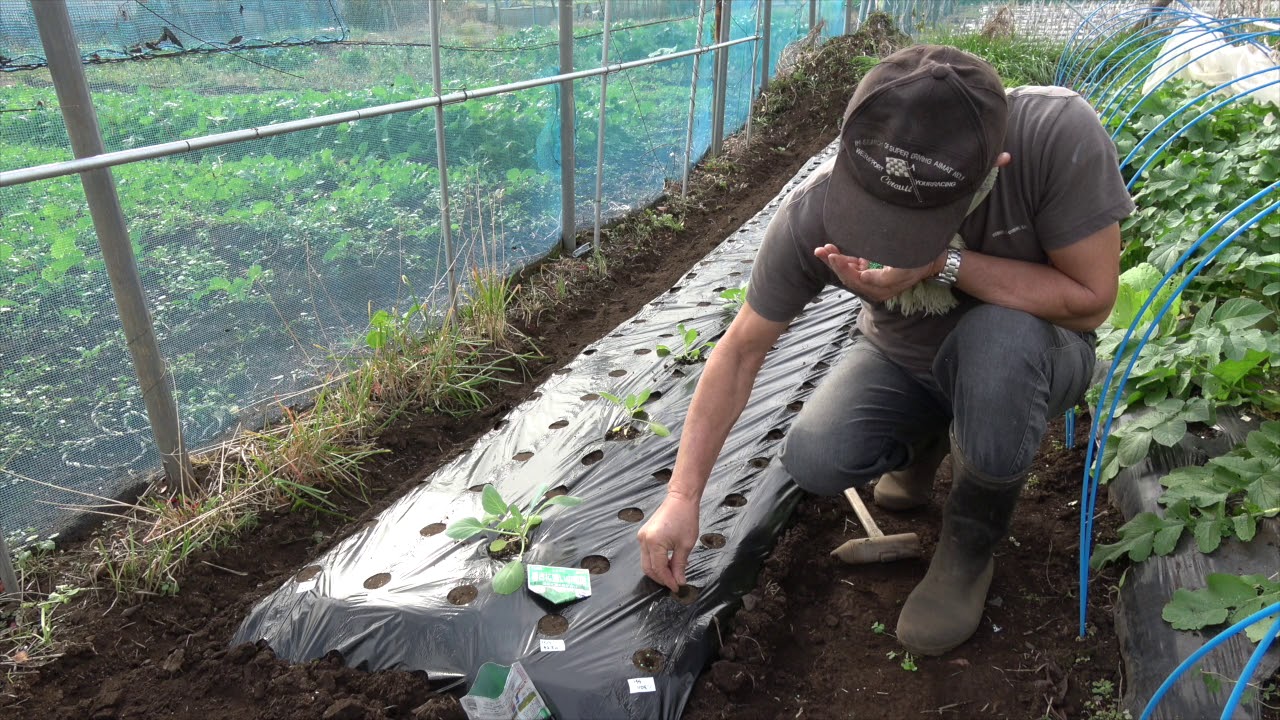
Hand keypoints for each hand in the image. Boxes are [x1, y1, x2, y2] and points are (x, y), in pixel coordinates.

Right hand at [637, 492, 699, 591]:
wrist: (680, 499)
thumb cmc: (686, 518)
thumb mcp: (685, 545)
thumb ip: (680, 565)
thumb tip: (679, 582)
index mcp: (654, 543)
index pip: (659, 569)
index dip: (668, 581)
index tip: (678, 588)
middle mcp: (644, 540)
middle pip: (648, 568)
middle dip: (661, 578)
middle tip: (675, 583)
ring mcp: (641, 537)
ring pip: (646, 562)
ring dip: (659, 570)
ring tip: (674, 573)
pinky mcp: (643, 534)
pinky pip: (647, 554)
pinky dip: (657, 561)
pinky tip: (669, 562)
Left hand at [814, 244, 940, 302]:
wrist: (932, 260)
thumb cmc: (919, 262)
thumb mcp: (903, 270)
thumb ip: (882, 278)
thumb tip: (862, 277)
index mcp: (879, 291)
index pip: (854, 280)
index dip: (842, 268)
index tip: (832, 255)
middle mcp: (872, 288)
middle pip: (848, 277)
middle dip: (834, 263)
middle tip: (820, 250)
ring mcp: (872, 279)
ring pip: (849, 271)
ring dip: (836, 260)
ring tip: (825, 249)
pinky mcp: (873, 270)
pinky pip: (854, 266)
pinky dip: (845, 259)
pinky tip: (837, 252)